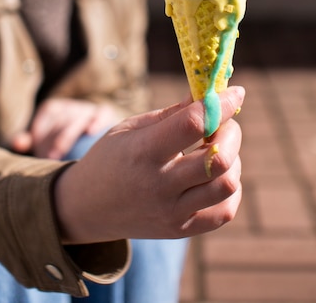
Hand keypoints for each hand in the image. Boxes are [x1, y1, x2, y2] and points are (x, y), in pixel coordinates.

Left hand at [10, 98, 120, 158]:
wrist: (87, 140)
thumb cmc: (57, 146)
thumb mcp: (41, 142)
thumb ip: (29, 141)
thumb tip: (17, 144)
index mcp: (52, 109)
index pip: (47, 114)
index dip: (43, 131)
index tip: (43, 152)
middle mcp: (69, 106)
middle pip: (63, 118)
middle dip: (58, 137)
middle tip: (54, 157)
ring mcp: (86, 108)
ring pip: (79, 115)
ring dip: (73, 132)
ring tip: (71, 153)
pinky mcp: (103, 112)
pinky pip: (101, 113)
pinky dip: (97, 119)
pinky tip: (92, 132)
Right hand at [54, 86, 244, 243]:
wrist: (87, 207)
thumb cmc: (110, 157)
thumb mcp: (131, 127)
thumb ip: (172, 114)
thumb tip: (207, 94)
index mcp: (144, 151)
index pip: (193, 124)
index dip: (220, 104)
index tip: (235, 92)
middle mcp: (160, 184)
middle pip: (219, 158)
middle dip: (231, 132)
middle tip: (221, 124)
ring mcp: (172, 212)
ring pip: (227, 185)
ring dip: (233, 160)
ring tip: (215, 150)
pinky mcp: (181, 230)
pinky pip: (224, 212)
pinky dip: (229, 189)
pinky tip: (215, 176)